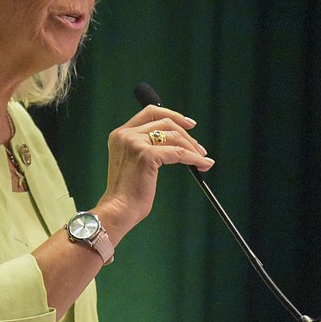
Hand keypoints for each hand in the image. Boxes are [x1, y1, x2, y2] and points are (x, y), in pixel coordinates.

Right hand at [94, 105, 214, 241]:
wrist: (118, 208)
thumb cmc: (126, 192)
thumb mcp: (132, 161)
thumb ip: (144, 146)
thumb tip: (175, 140)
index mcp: (120, 134)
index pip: (150, 112)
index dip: (172, 115)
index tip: (188, 124)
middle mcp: (126, 134)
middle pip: (165, 122)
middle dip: (186, 134)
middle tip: (199, 148)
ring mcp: (135, 143)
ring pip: (174, 136)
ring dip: (192, 147)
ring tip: (201, 159)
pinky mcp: (146, 155)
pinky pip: (178, 152)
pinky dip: (194, 158)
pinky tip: (202, 165)